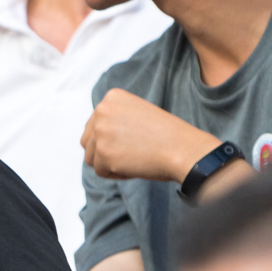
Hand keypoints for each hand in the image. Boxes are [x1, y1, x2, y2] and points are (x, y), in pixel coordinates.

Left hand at [82, 89, 220, 182]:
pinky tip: (135, 164)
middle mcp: (102, 110)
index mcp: (111, 97)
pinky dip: (116, 174)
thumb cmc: (165, 135)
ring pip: (91, 157)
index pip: (95, 125)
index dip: (114, 138)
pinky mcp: (103, 152)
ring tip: (134, 157)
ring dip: (109, 163)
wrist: (183, 148)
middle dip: (106, 152)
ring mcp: (101, 131)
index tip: (135, 137)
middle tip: (134, 150)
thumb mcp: (136, 114)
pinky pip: (100, 171)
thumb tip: (89, 137)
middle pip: (88, 141)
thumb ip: (113, 120)